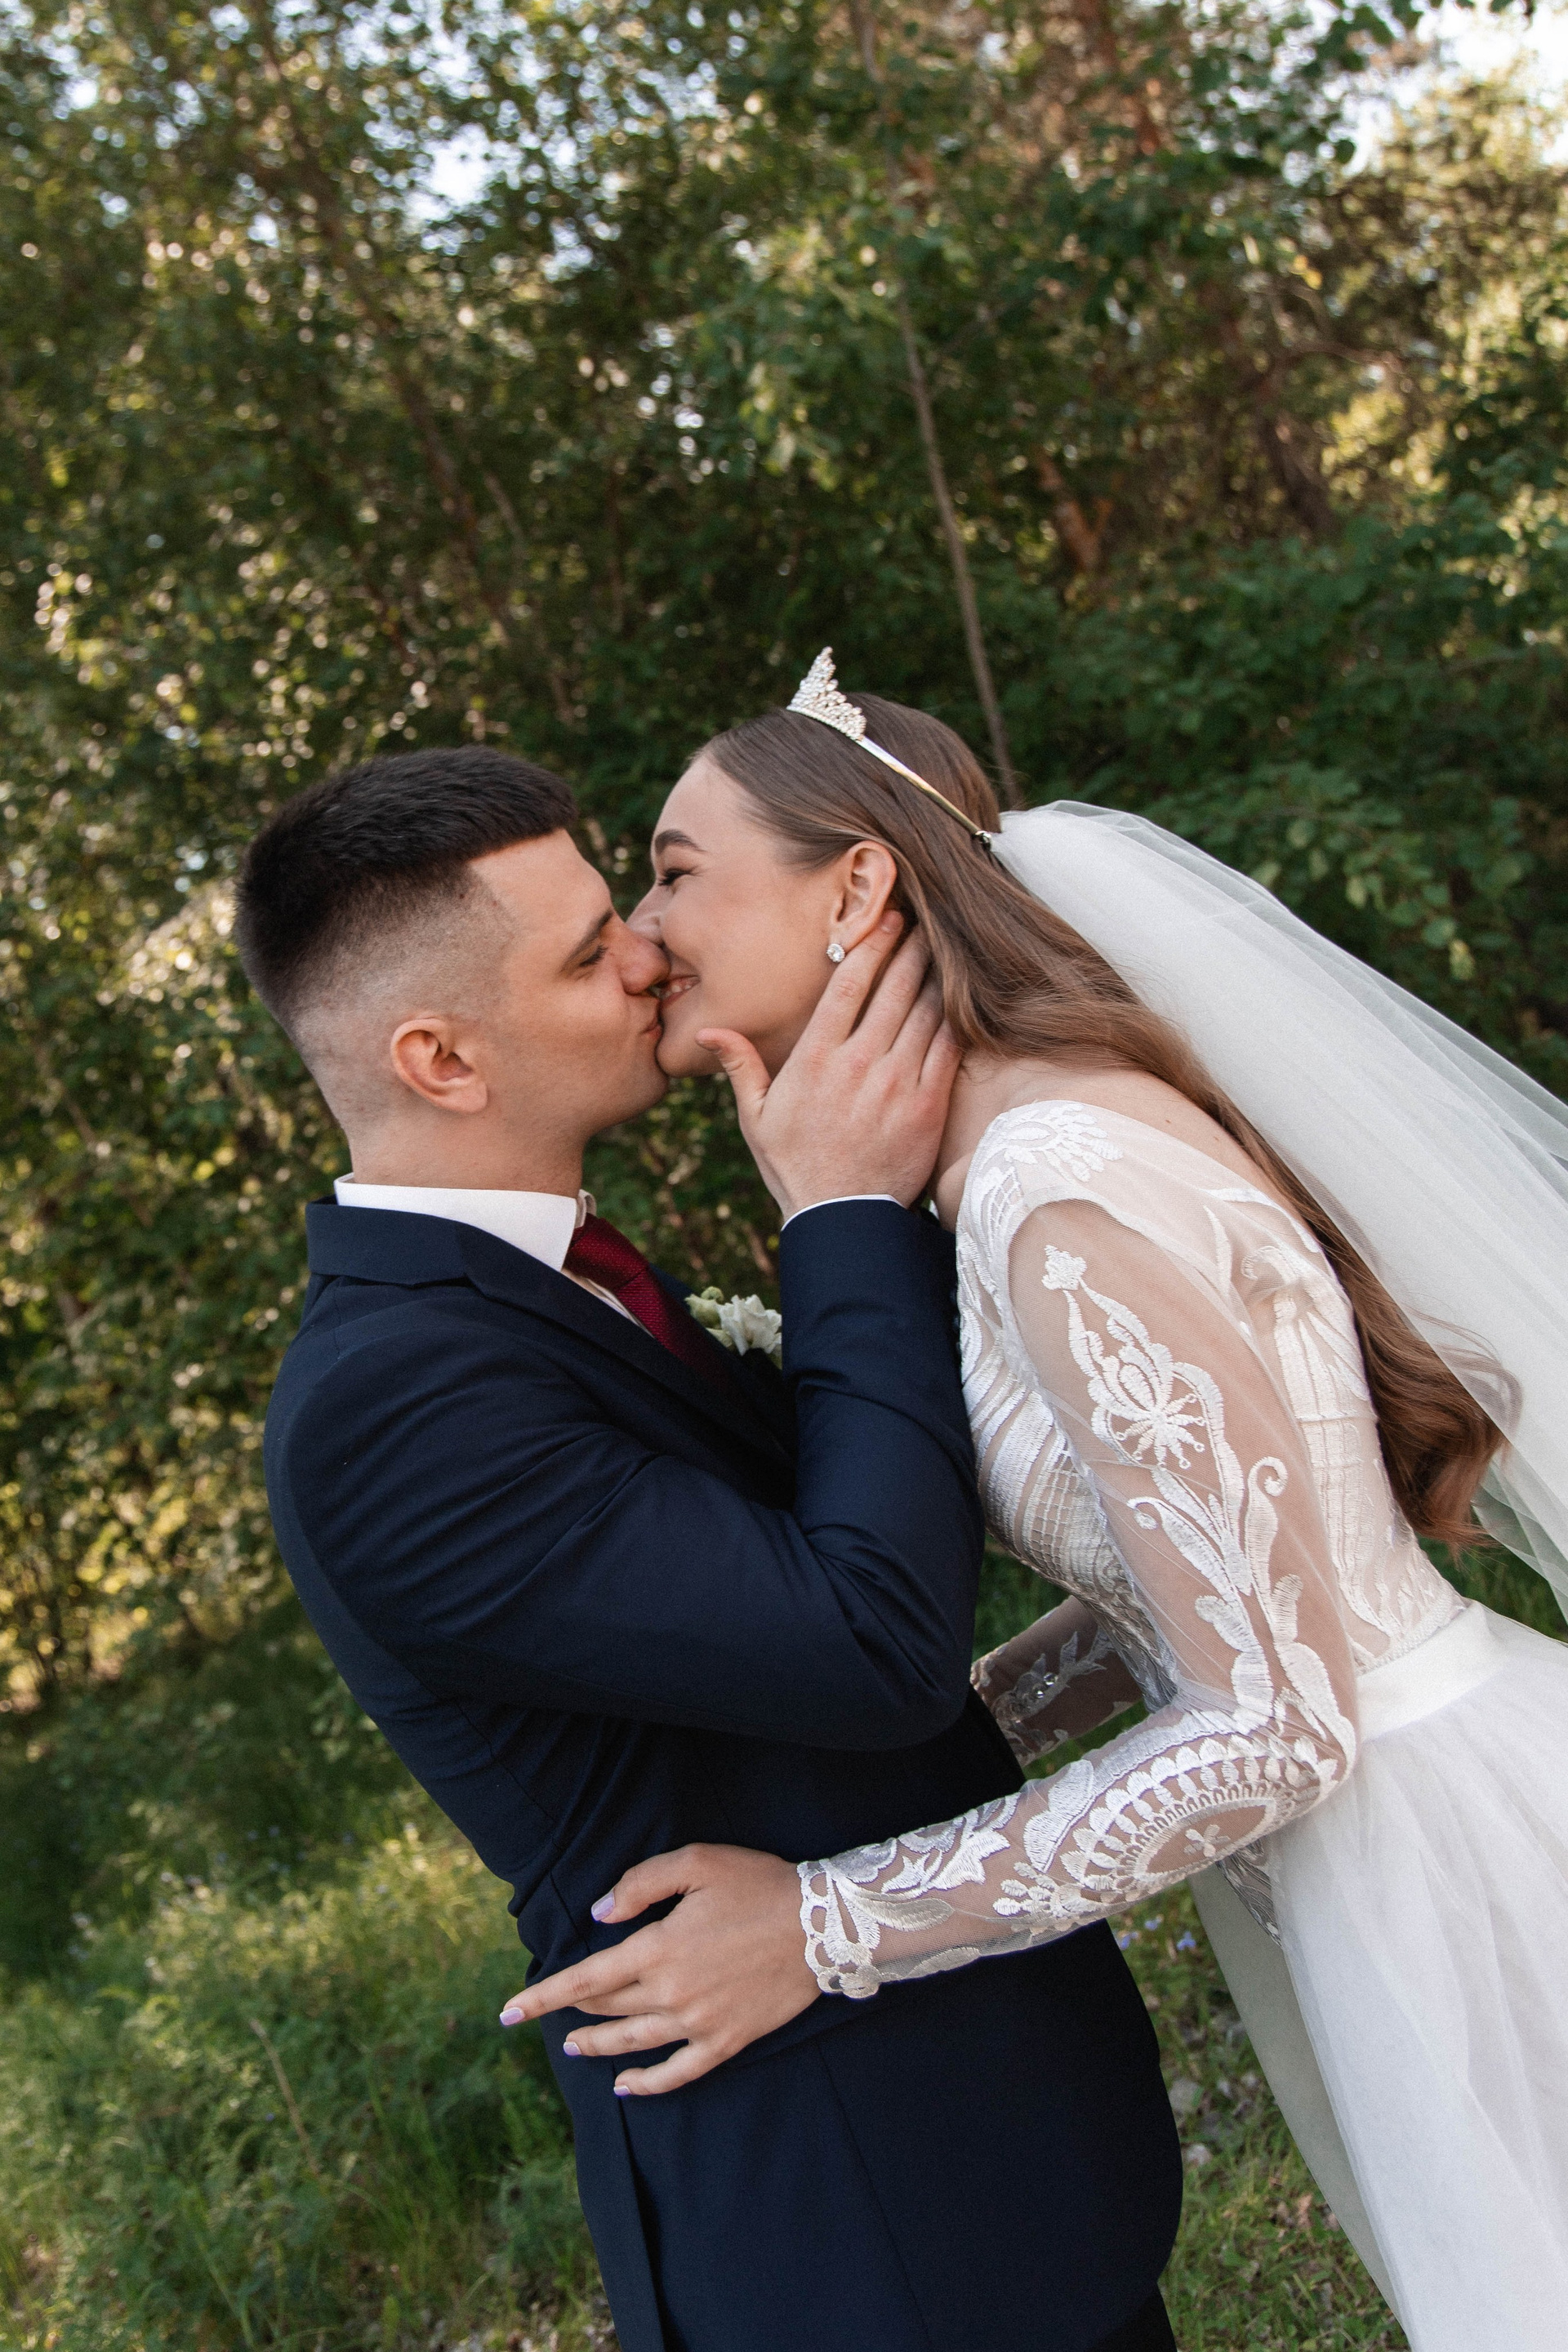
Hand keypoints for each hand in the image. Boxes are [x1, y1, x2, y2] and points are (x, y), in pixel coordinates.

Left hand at [498, 1844, 816, 2095]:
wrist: (823, 1924)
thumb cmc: (758, 1884)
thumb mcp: (697, 1862)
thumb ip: (641, 1883)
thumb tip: (600, 1912)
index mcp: (658, 1948)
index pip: (585, 1978)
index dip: (541, 1996)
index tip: (508, 2012)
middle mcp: (671, 1993)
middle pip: (607, 2007)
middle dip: (573, 2008)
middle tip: (552, 2009)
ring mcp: (699, 2023)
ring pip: (632, 2043)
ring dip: (597, 2047)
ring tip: (573, 2048)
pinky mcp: (727, 2041)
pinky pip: (677, 2073)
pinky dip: (646, 2084)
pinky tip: (625, 2086)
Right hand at [696, 914, 960, 1219]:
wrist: (843, 1219)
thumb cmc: (796, 1167)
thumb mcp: (756, 1118)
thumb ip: (740, 1066)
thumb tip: (708, 1029)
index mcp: (815, 1059)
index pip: (848, 984)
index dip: (872, 945)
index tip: (887, 921)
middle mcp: (859, 1064)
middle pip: (894, 987)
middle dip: (911, 948)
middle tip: (924, 923)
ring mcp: (898, 1083)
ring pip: (926, 1011)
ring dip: (936, 975)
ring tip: (945, 951)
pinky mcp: (929, 1105)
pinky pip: (949, 1048)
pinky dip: (956, 1018)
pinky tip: (961, 999)